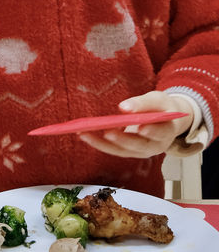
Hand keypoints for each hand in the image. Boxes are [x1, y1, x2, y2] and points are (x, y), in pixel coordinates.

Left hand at [78, 90, 192, 159]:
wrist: (166, 119)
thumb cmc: (161, 107)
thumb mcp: (157, 99)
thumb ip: (143, 103)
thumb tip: (123, 108)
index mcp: (167, 131)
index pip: (161, 132)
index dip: (151, 131)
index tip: (141, 127)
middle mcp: (155, 146)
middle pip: (138, 145)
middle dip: (122, 139)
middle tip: (108, 132)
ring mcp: (142, 151)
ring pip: (122, 150)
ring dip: (102, 143)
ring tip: (85, 133)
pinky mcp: (129, 151)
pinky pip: (114, 149)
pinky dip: (99, 143)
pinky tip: (84, 134)